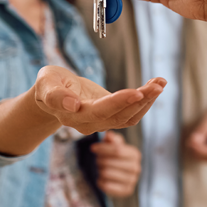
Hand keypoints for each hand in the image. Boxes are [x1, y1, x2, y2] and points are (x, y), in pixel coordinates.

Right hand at [34, 65, 165, 134]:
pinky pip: (132, 114)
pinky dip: (146, 101)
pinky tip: (155, 86)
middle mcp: (90, 124)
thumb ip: (55, 95)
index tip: (138, 92)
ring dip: (148, 101)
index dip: (119, 102)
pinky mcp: (111, 117)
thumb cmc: (49, 84)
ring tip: (160, 82)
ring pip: (130, 117)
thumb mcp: (46, 83)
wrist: (53, 94)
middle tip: (158, 84)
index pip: (100, 111)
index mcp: (74, 116)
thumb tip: (72, 105)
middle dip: (141, 100)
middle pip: (120, 116)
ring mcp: (102, 123)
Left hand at [91, 131, 141, 197]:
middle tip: (97, 159)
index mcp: (135, 154)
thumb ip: (112, 139)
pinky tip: (101, 178)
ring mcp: (132, 180)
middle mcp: (136, 167)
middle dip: (99, 160)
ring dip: (99, 170)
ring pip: (107, 173)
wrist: (122, 176)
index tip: (93, 148)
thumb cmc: (116, 157)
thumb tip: (108, 135)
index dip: (103, 148)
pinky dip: (100, 181)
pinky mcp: (127, 191)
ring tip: (100, 168)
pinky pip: (107, 186)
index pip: (117, 150)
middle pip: (110, 162)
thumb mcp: (114, 145)